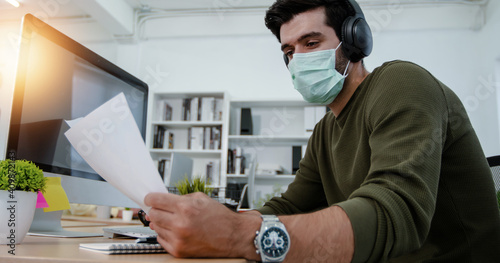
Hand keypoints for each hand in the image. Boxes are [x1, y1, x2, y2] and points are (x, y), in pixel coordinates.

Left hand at [144, 192, 259, 258]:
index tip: (150, 199)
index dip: (150, 198)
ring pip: (155, 227)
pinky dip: (166, 234)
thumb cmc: (220, 217)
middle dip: (156, 210)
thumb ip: (179, 198)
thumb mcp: (200, 198)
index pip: (154, 200)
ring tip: (174, 221)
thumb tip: (161, 201)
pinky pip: (161, 240)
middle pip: (152, 214)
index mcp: (185, 207)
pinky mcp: (179, 251)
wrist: (234, 236)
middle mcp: (180, 223)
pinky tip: (177, 231)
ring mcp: (179, 239)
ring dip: (162, 223)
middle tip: (163, 210)